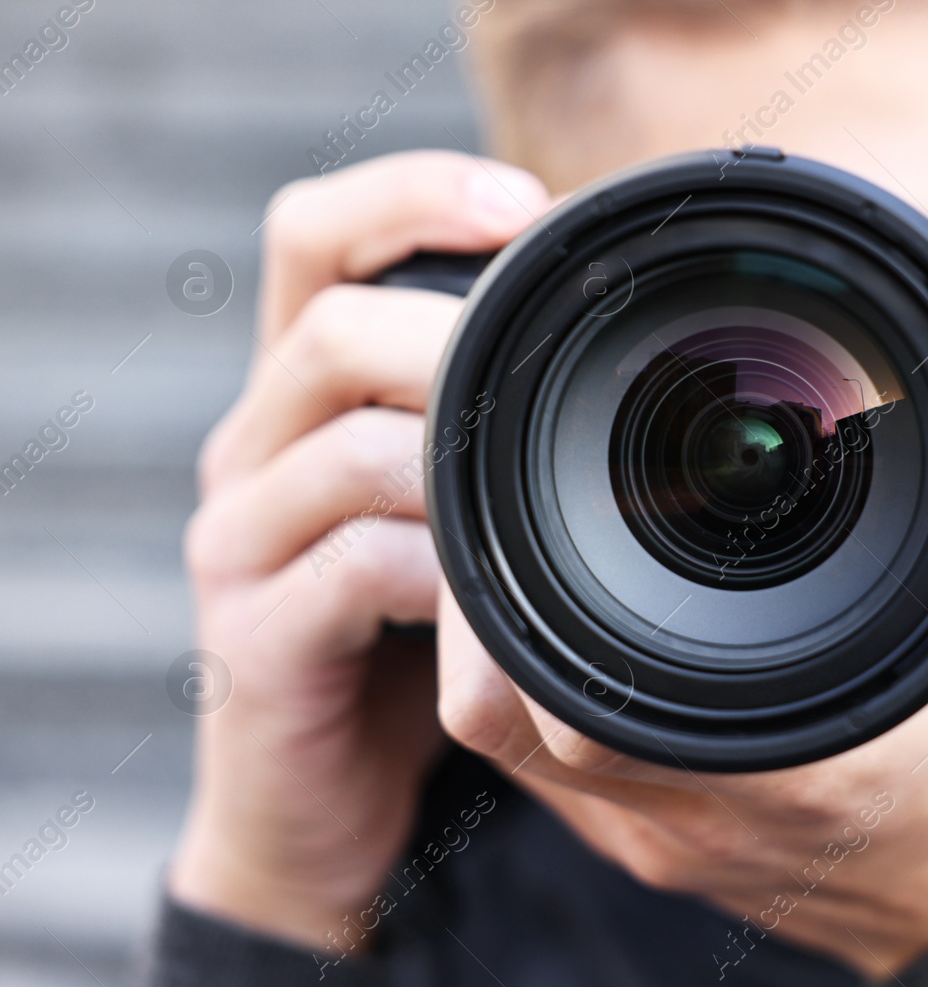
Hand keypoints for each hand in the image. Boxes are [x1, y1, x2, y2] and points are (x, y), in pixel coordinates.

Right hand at [168, 151, 548, 948]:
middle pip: (333, 325)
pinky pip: (357, 566)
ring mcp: (241, 539)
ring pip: (352, 445)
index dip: (410, 194)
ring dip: (471, 468)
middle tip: (565, 371)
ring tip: (551, 498)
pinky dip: (448, 574)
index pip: (317, 234)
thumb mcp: (455, 504)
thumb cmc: (417, 628)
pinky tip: (500, 602)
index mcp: (304, 391)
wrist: (332, 792)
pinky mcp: (254, 635)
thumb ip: (491, 421)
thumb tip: (627, 331)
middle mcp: (255, 445)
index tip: (528, 205)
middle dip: (464, 339)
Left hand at [437, 287, 927, 975]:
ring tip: (524, 538)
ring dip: (490, 634)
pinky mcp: (641, 847)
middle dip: (479, 587)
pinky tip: (562, 613)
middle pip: (507, 713)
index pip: (581, 693)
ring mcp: (657, 836)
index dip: (511, 586)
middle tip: (494, 485)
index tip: (518, 483)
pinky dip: (525, 678)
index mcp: (790, 756)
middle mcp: (698, 809)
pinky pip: (536, 766)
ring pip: (507, 742)